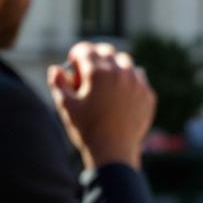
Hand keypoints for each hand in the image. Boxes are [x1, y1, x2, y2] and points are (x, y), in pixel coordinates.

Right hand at [47, 42, 155, 170]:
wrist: (114, 152)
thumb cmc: (87, 129)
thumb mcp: (66, 107)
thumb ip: (58, 84)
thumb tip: (55, 69)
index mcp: (97, 73)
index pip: (85, 49)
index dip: (76, 53)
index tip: (73, 61)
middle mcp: (120, 73)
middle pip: (108, 51)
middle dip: (96, 55)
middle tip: (89, 66)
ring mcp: (137, 83)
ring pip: (126, 62)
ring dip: (114, 66)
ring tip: (106, 79)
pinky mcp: (148, 94)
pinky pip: (139, 78)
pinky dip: (129, 79)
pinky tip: (121, 91)